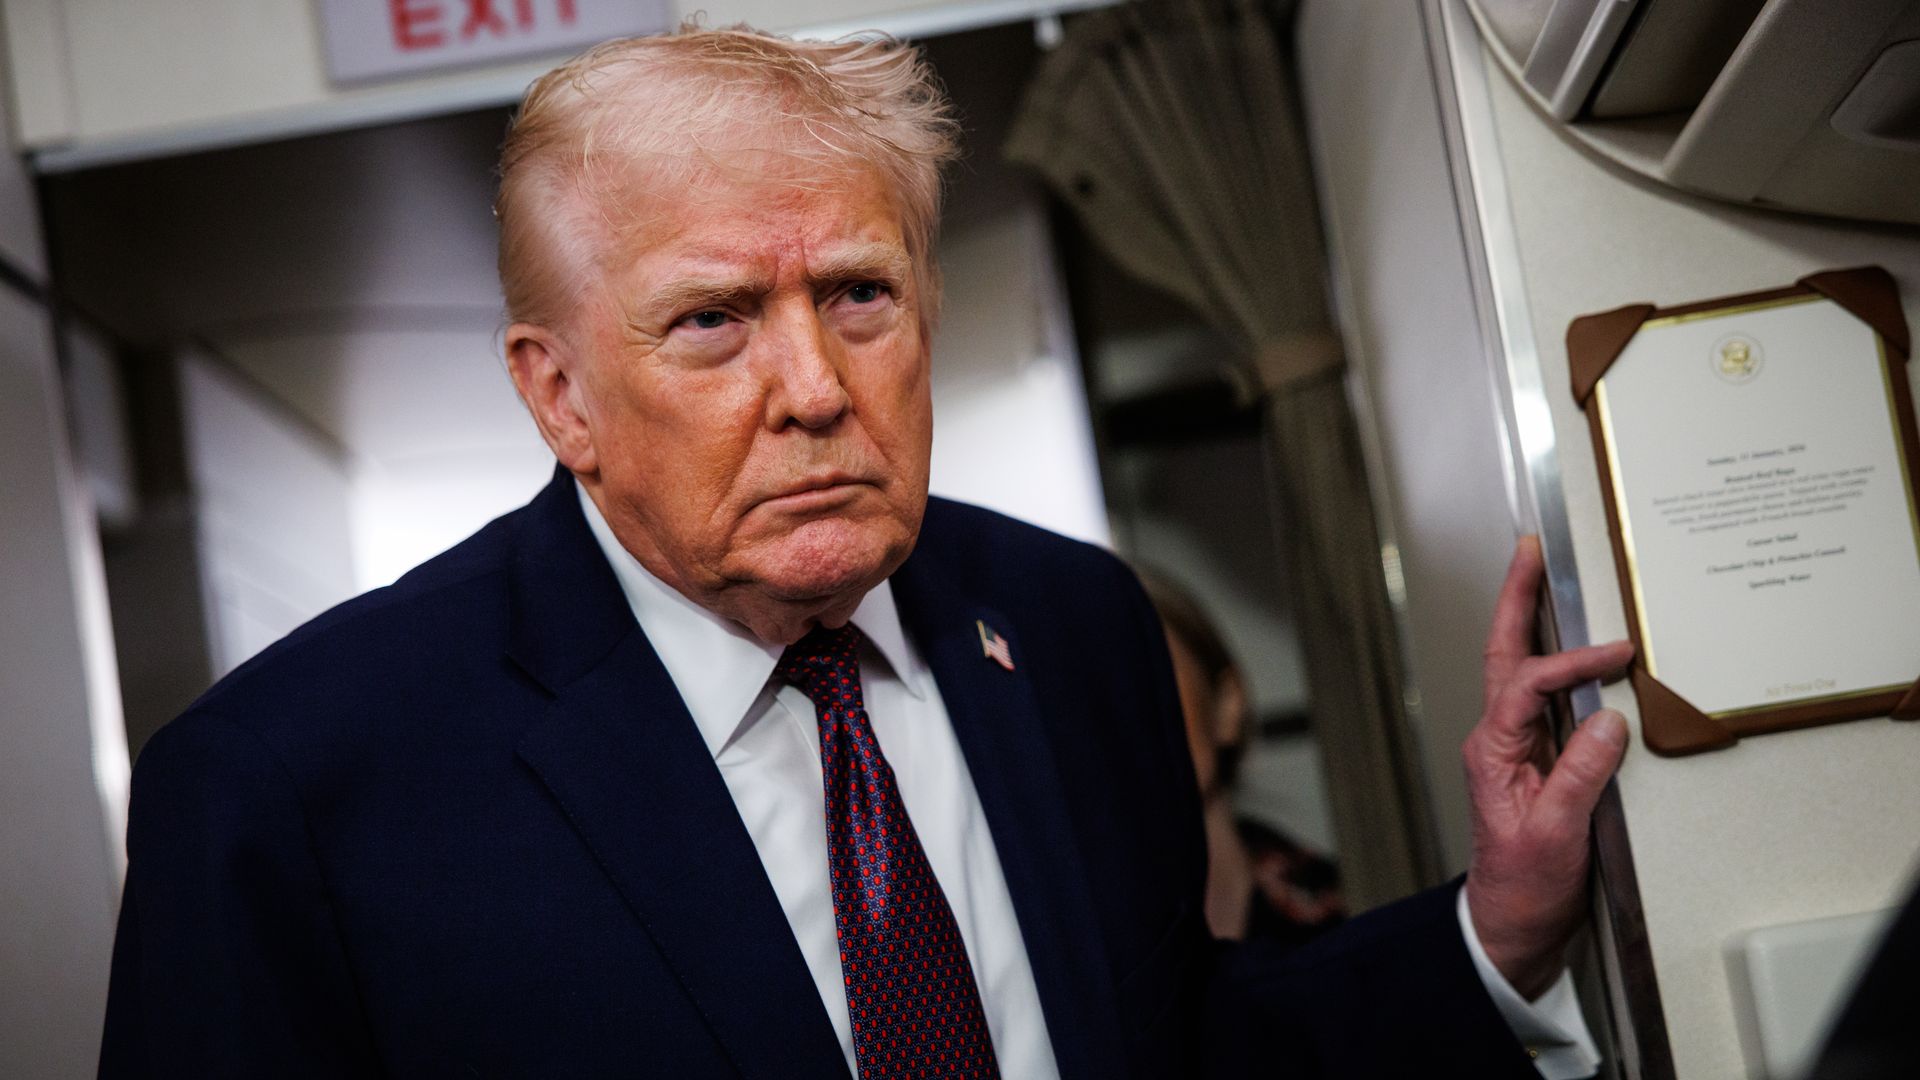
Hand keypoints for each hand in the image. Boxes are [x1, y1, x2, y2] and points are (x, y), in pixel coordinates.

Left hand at [1464, 536, 1633, 998]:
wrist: (1513, 927)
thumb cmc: (1523, 886)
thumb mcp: (1554, 834)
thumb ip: (1581, 776)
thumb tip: (1608, 719)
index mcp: (1491, 751)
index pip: (1527, 684)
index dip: (1572, 663)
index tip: (1618, 654)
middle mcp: (1497, 740)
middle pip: (1505, 653)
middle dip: (1515, 599)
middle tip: (1530, 550)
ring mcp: (1515, 747)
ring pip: (1519, 668)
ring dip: (1530, 619)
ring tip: (1542, 572)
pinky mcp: (1538, 760)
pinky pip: (1545, 699)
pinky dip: (1560, 663)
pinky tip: (1578, 645)